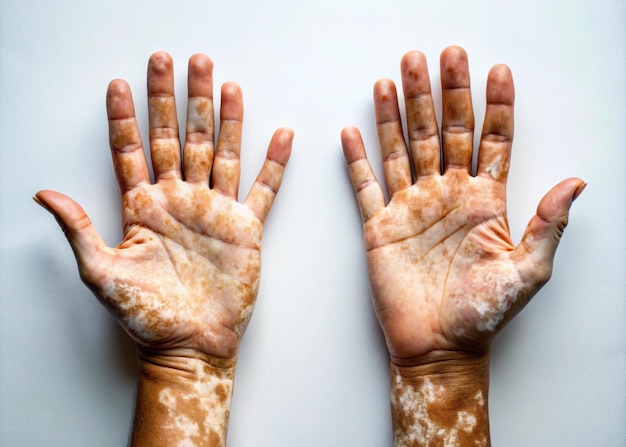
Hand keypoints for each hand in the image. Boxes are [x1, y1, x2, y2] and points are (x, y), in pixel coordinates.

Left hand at [36, 52, 291, 363]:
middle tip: (179, 60)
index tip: (121, 83)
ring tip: (224, 82)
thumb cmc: (145, 315)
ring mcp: (214, 211)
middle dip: (177, 98)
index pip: (132, 150)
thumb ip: (78, 228)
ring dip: (223, 117)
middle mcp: (180, 200)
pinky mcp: (245, 228)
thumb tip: (42, 193)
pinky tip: (279, 135)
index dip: (125, 117)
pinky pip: (262, 188)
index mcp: (144, 207)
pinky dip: (273, 163)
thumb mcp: (101, 272)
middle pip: (178, 138)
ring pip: (220, 152)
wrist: (190, 344)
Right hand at [342, 46, 584, 365]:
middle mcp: (447, 195)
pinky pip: (366, 186)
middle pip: (443, 132)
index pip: (492, 141)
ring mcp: (412, 207)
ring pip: (404, 148)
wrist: (439, 346)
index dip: (495, 106)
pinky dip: (358, 159)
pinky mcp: (381, 226)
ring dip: (399, 112)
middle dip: (442, 92)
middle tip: (439, 55)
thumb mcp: (528, 272)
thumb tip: (576, 182)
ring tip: (396, 76)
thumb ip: (548, 225)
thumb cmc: (484, 314)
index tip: (496, 71)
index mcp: (484, 201)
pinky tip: (354, 131)